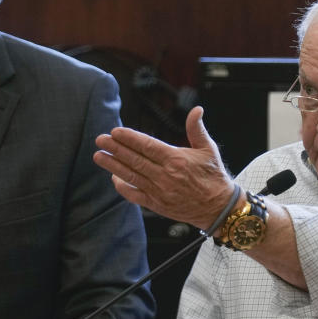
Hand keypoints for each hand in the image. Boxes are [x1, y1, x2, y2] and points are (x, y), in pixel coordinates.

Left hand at [94, 106, 235, 230]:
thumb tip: (196, 110)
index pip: (147, 146)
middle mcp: (165, 176)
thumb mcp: (208, 149)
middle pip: (135, 160)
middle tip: (100, 139)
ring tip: (99, 156)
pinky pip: (135, 195)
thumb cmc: (214, 177)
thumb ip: (197, 129)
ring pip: (131, 176)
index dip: (130, 138)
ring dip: (113, 165)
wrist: (218, 208)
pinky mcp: (157, 205)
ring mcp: (159, 191)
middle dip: (115, 149)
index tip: (115, 132)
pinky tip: (114, 178)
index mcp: (176, 160)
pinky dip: (123, 187)